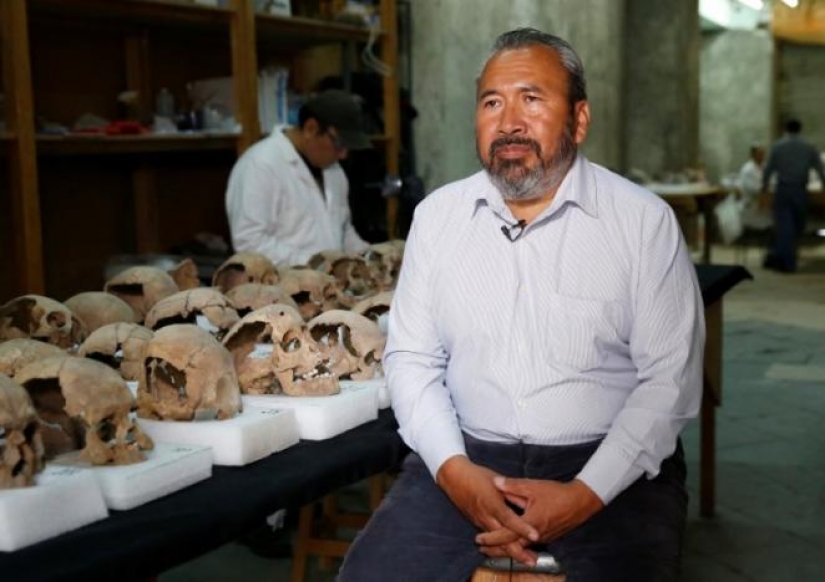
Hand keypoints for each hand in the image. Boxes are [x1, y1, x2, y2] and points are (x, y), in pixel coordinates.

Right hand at [436, 456, 538, 549]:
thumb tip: (528, 497)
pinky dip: (501, 547)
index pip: (508, 519)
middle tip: (532, 560)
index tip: (535, 535)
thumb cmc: (476, 475)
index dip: (522, 528)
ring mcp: (480, 522)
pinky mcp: (477, 524)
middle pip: (502, 538)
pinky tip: (512, 552)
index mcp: (491, 502)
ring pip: (496, 542)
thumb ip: (511, 490)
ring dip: (511, 552)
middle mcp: (485, 515)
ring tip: (526, 559)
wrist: (454, 478)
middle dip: (517, 551)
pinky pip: (491, 539)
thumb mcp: (496, 479)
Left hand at [475, 478, 603, 549]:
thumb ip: (512, 485)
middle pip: (512, 547)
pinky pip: (529, 545)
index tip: (479, 539)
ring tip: (492, 549)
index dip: (491, 538)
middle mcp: (536, 534)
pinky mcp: (548, 537)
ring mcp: (543, 538)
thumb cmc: (557, 493)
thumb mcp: (533, 486)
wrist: (580, 501)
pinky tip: (512, 544)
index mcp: (530, 522)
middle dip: (496, 549)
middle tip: (481, 549)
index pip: (506, 535)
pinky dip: (518, 546)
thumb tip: (495, 482)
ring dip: (506, 549)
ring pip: (521, 548)